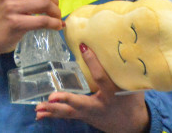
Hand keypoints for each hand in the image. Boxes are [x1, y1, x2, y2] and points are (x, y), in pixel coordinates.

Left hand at [34, 42, 149, 132]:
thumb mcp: (132, 86)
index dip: (93, 61)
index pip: (102, 77)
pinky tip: (38, 115)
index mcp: (112, 94)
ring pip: (69, 112)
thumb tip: (118, 46)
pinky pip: (66, 115)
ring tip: (38, 108)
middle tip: (52, 97)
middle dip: (66, 100)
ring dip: (53, 110)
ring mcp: (89, 113)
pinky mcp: (83, 116)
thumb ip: (124, 70)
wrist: (133, 126)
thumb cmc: (132, 101)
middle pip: (81, 103)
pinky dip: (52, 115)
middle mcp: (99, 105)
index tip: (83, 47)